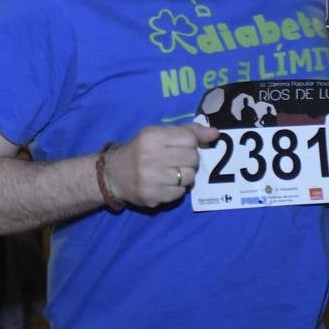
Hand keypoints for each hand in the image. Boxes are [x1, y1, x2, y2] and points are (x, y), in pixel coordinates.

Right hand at [101, 123, 217, 207]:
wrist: (114, 174)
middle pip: (193, 159)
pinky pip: (180, 193)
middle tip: (177, 162)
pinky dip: (176, 189)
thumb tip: (215, 133)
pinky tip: (164, 184)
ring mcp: (151, 178)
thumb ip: (187, 131)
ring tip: (171, 173)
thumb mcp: (158, 134)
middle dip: (190, 161)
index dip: (190, 144)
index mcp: (151, 136)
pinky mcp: (152, 196)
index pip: (190, 139)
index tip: (180, 147)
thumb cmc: (141, 150)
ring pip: (189, 177)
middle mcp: (150, 157)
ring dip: (184, 176)